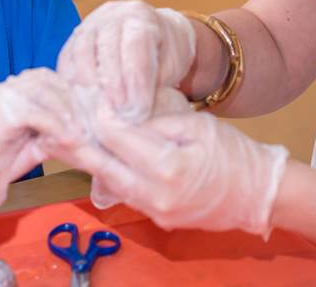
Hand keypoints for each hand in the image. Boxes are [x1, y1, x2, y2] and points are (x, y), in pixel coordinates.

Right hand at [0, 68, 76, 241]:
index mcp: (18, 90)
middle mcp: (11, 86)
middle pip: (53, 81)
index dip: (75, 95)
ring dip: (68, 113)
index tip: (94, 114)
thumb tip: (84, 130)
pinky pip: (36, 111)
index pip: (54, 79)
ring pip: (46, 92)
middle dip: (75, 102)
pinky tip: (68, 139)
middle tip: (92, 125)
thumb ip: (53, 131)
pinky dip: (56, 125)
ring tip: (82, 134)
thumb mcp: (33, 142)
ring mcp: (3, 94)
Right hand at [57, 0, 195, 122]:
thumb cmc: (165, 56)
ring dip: (88, 84)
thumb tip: (134, 112)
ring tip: (98, 110)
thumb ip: (153, 83)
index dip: (136, 80)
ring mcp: (92, 23)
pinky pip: (67, 56)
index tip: (139, 110)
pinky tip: (80, 100)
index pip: (136, 46)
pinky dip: (71, 79)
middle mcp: (115, 15)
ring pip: (82, 50)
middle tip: (120, 114)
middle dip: (113, 85)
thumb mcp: (170, 67)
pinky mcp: (76, 36)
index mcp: (143, 17)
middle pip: (107, 47)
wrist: (156, 36)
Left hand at [74, 108, 288, 237]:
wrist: (258, 194)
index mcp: (168, 168)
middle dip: (79, 142)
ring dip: (90, 159)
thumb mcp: (198, 125)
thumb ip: (157, 121)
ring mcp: (154, 211)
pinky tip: (98, 157)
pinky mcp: (156, 218)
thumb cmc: (234, 154)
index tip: (85, 97)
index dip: (100, 115)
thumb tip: (120, 114)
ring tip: (68, 137)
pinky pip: (124, 192)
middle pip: (103, 165)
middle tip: (58, 121)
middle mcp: (155, 196)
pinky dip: (109, 172)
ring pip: (109, 181)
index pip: (119, 138)